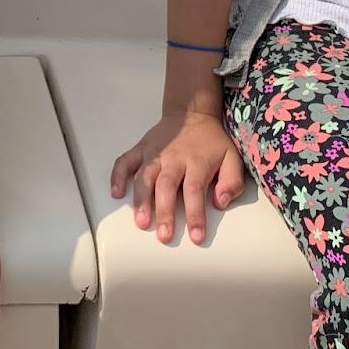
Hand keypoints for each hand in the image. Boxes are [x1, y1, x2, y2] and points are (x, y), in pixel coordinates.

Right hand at [110, 109, 244, 244]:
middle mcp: (173, 158)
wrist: (192, 113)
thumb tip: (220, 201)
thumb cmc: (212, 141)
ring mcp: (154, 153)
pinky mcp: (141, 149)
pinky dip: (118, 176)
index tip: (196, 236)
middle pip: (167, 185)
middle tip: (164, 235)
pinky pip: (125, 161)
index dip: (195, 214)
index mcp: (197, 162)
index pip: (195, 190)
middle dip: (165, 211)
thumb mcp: (232, 157)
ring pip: (144, 176)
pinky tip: (116, 193)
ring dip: (141, 199)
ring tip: (141, 221)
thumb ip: (232, 181)